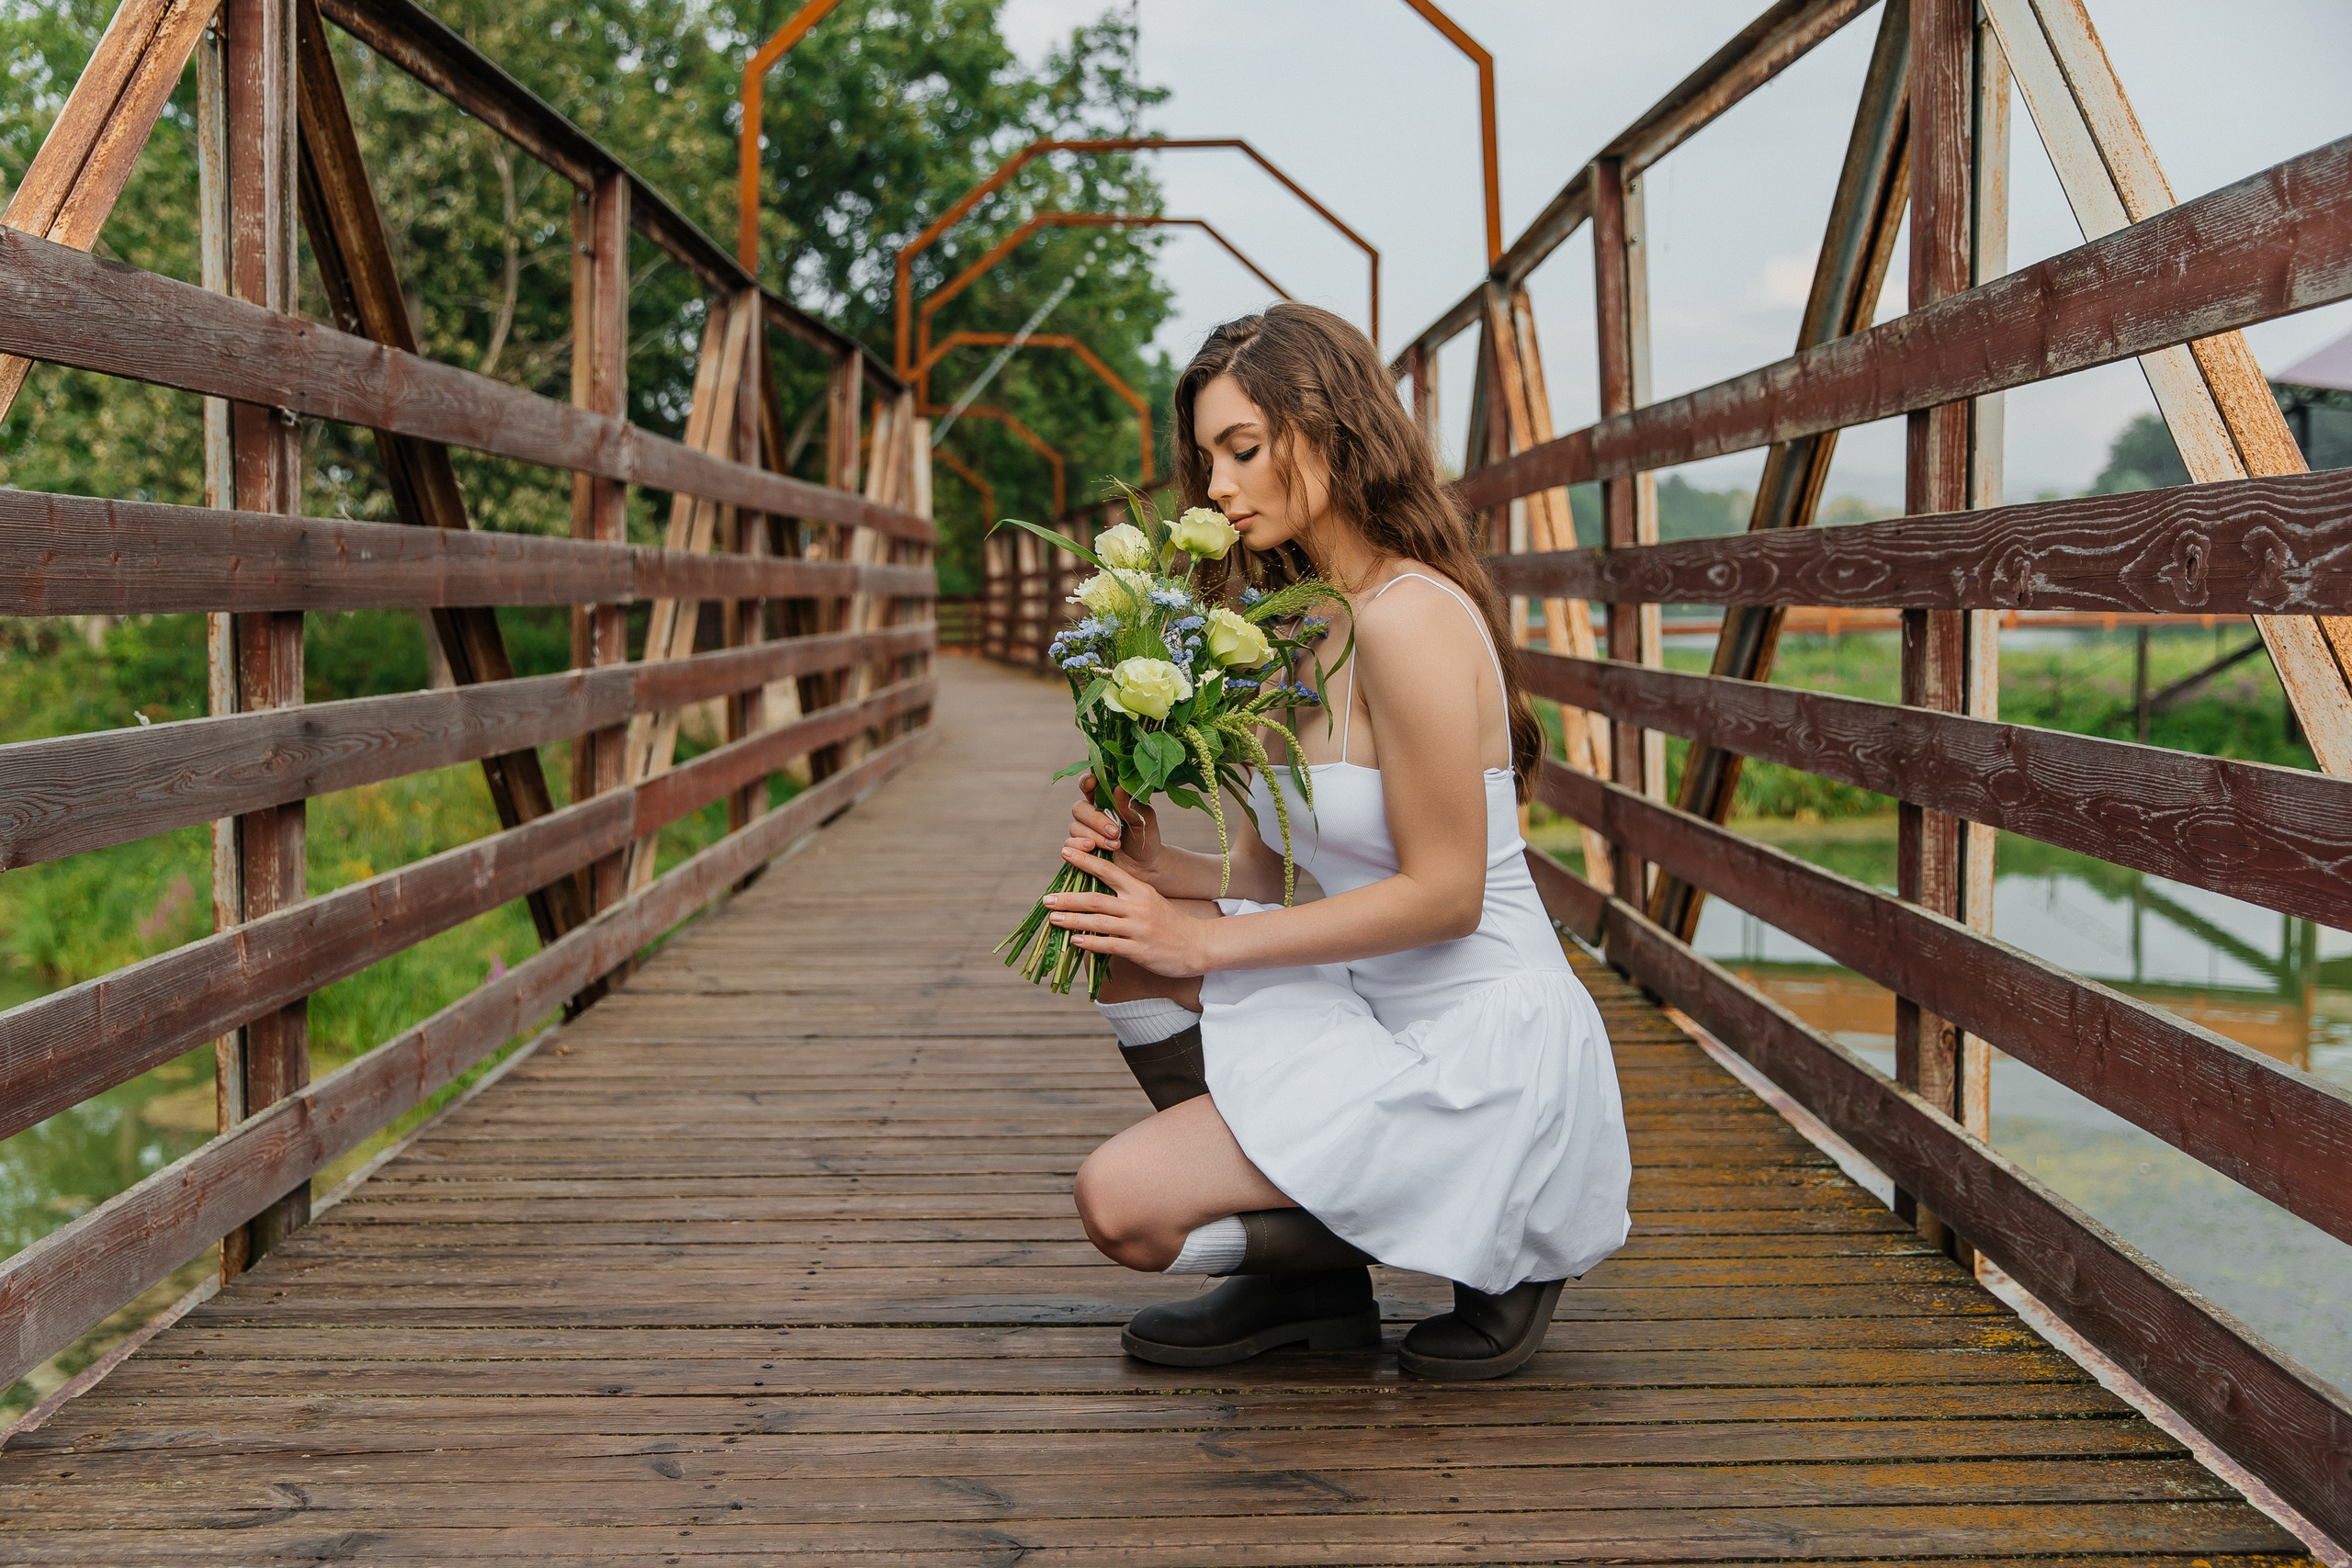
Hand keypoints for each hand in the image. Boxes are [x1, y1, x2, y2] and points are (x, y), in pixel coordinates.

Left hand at [1044, 847, 1210, 976]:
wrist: (1198, 945)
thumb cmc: (1169, 923)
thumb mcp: (1150, 900)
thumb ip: (1125, 894)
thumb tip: (1094, 892)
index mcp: (1139, 890)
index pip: (1108, 870)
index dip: (1085, 861)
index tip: (1065, 852)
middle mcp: (1137, 906)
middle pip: (1096, 899)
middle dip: (1069, 898)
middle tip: (1047, 898)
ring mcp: (1138, 928)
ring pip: (1098, 922)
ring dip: (1072, 921)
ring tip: (1053, 919)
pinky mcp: (1139, 949)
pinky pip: (1109, 945)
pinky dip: (1090, 943)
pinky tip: (1074, 941)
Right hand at [1064, 775, 1164, 885]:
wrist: (1145, 867)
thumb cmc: (1145, 838)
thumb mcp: (1143, 820)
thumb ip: (1129, 805)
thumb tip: (1118, 788)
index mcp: (1105, 800)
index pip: (1089, 785)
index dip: (1087, 782)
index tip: (1092, 783)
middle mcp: (1091, 814)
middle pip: (1079, 808)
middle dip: (1096, 820)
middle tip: (1115, 831)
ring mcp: (1084, 832)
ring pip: (1075, 827)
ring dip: (1094, 837)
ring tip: (1114, 846)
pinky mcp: (1080, 850)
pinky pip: (1069, 844)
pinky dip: (1079, 847)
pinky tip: (1093, 850)